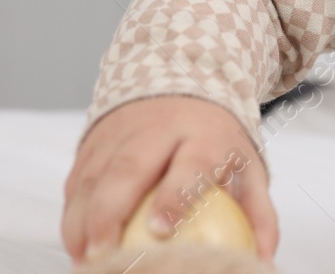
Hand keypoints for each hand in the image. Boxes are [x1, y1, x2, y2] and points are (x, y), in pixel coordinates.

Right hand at [61, 94, 278, 262]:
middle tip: (104, 257)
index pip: (189, 163)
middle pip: (128, 168)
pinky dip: (71, 216)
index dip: (174, 196)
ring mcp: (119, 132)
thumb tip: (263, 260)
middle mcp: (158, 128)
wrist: (182, 79)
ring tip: (85, 261)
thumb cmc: (215, 139)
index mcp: (203, 134)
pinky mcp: (92, 141)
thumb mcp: (247, 166)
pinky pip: (76, 181)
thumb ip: (258, 213)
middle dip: (110, 215)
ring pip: (93, 176)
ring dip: (82, 223)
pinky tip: (76, 246)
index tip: (162, 230)